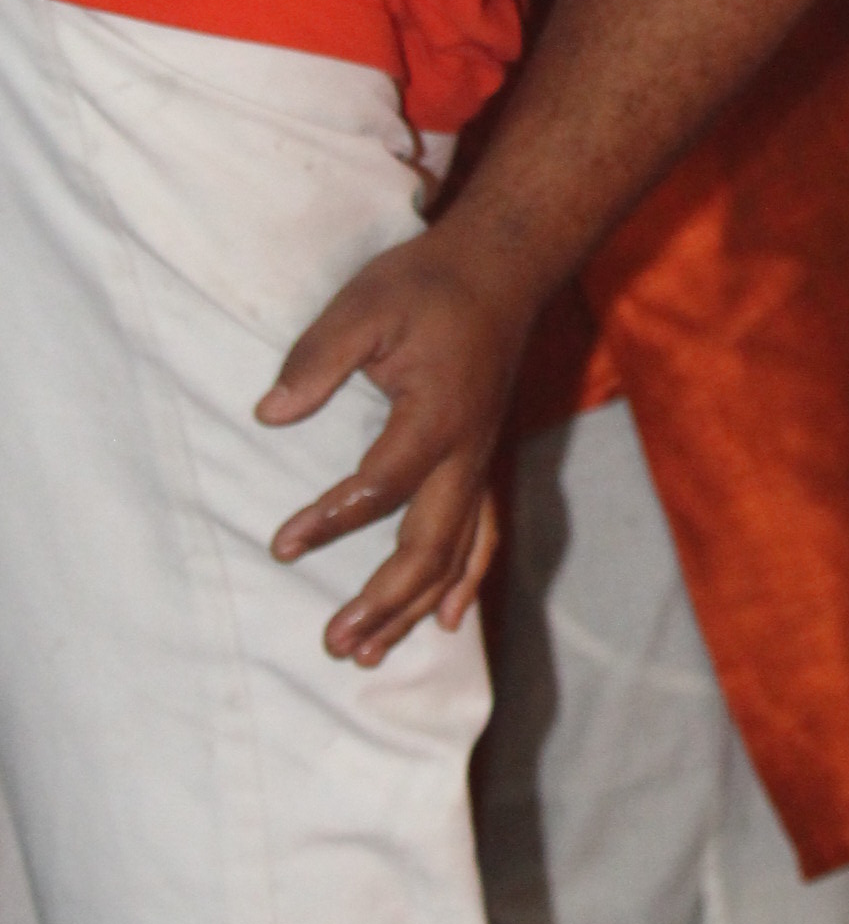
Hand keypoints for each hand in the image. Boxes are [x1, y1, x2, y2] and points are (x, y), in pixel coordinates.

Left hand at [256, 227, 536, 667]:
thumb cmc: (428, 284)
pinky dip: (464, 583)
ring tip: (367, 654)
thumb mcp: (364, 306)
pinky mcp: (483, 464)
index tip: (282, 545)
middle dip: (384, 602)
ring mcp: (480, 464)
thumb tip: (270, 415)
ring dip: (412, 608)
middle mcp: (466, 454)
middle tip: (333, 643)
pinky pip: (482, 537)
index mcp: (436, 417)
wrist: (503, 269)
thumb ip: (316, 360)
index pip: (381, 487)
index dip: (331, 521)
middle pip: (429, 547)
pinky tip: (443, 622)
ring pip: (455, 555)